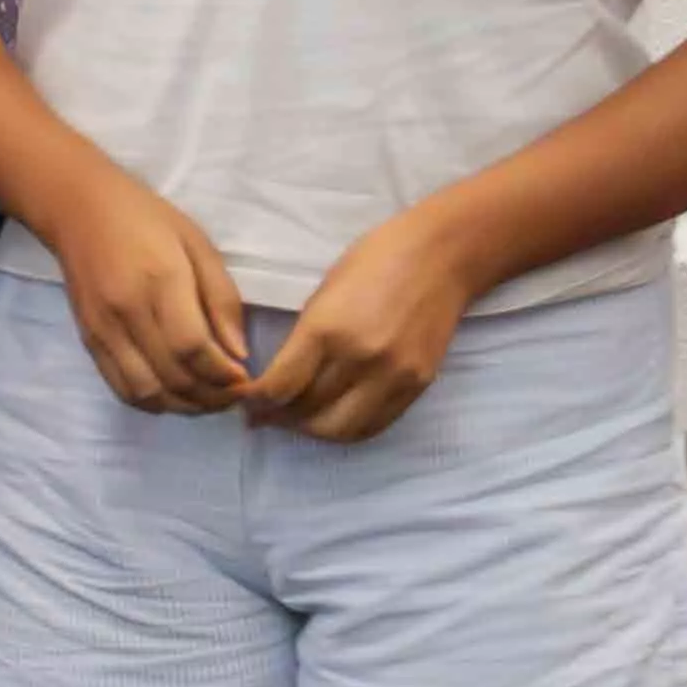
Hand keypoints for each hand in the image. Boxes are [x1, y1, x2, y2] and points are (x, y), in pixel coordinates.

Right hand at [45, 172, 254, 412]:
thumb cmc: (148, 220)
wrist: (79, 212)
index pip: (191, 347)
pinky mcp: (89, 340)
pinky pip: (121, 387)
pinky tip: (175, 395)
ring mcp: (103, 330)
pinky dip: (153, 402)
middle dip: (212, 396)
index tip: (246, 378)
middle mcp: (126, 312)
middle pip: (171, 376)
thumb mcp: (199, 245)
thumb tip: (239, 354)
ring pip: (147, 391)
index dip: (223, 374)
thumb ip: (222, 299)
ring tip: (209, 399)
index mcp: (159, 281)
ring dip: (184, 406)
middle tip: (236, 394)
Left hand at [244, 205, 489, 443]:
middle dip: (278, 419)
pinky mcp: (419, 384)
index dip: (255, 402)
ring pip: (342, 429)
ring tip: (296, 420)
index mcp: (326, 330)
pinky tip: (332, 418)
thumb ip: (301, 342)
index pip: (280, 388)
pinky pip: (376, 424)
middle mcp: (360, 359)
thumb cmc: (374, 261)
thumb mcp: (322, 295)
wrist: (442, 256)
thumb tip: (275, 381)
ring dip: (312, 430)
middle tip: (264, 415)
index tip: (244, 402)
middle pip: (307, 413)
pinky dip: (348, 429)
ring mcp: (394, 376)